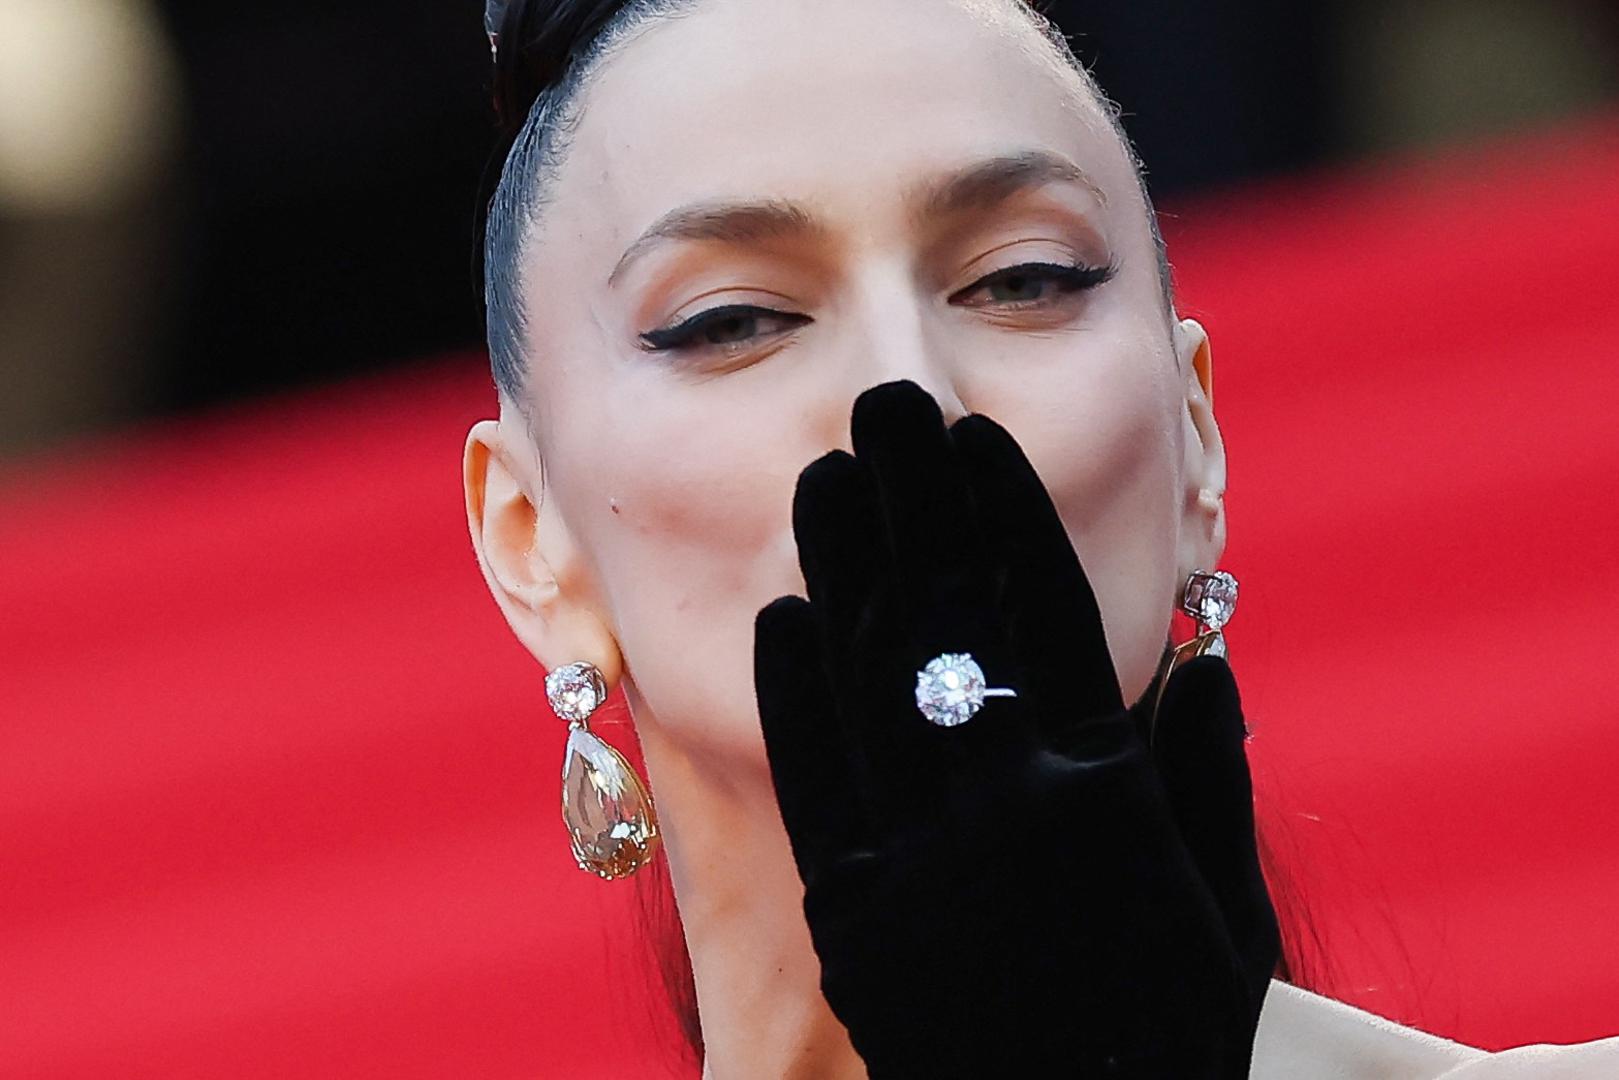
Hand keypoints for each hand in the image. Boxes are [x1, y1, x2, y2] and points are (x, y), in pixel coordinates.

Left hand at [753, 380, 1279, 1077]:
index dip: (1002, 512)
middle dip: (913, 497)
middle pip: (948, 614)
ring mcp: (923, 856)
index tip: (971, 434)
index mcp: (1108, 787)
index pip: (1045, 609)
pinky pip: (816, 782)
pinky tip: (781, 613)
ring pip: (871, 677)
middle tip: (883, 407)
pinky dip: (796, 692)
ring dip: (845, 566)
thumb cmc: (1173, 1032)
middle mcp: (1007, 802)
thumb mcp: (1224, 904)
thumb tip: (1205, 661)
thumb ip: (1208, 775)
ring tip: (826, 475)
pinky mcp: (855, 914)